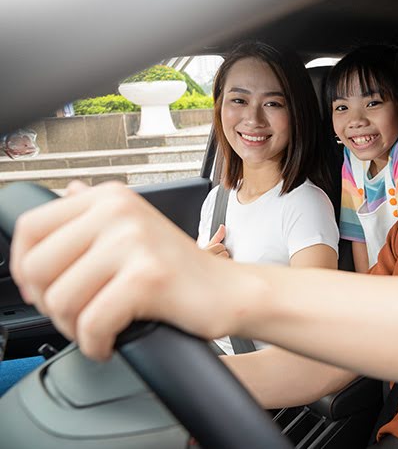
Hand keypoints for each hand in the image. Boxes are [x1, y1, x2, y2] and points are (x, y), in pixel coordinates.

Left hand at [10, 181, 243, 360]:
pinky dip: (96, 345)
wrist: (232, 292)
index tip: (45, 289)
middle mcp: (119, 210)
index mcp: (109, 197)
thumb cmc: (181, 271)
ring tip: (99, 328)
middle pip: (36, 268)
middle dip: (50, 305)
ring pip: (60, 300)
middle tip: (79, 315)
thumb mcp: (135, 231)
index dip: (24, 269)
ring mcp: (134, 241)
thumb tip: (64, 192)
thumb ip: (95, 213)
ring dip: (74, 328)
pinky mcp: (148, 276)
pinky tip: (110, 343)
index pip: (29, 227)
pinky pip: (92, 323)